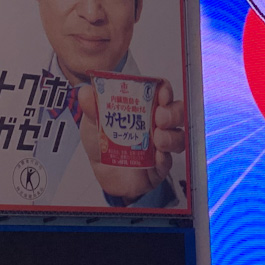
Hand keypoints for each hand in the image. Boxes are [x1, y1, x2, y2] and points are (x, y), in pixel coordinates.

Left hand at [77, 79, 186, 203]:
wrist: (101, 173)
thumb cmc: (103, 142)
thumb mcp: (94, 122)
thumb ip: (92, 108)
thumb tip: (85, 93)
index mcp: (143, 107)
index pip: (162, 92)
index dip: (165, 90)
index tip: (162, 93)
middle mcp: (157, 123)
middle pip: (177, 112)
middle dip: (173, 113)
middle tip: (160, 117)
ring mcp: (161, 145)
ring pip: (179, 137)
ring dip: (171, 136)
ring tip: (158, 138)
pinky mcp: (160, 166)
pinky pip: (169, 162)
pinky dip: (164, 159)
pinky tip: (157, 158)